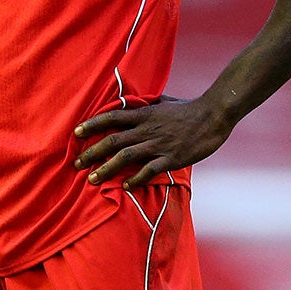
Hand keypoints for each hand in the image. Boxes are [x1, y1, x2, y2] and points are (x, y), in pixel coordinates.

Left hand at [73, 97, 230, 187]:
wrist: (214, 114)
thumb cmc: (190, 108)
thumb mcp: (165, 102)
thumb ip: (148, 105)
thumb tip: (135, 102)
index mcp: (144, 114)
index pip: (112, 117)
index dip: (92, 124)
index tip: (76, 133)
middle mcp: (147, 129)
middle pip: (112, 140)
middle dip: (92, 153)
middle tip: (76, 164)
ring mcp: (158, 144)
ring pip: (125, 156)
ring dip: (106, 168)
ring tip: (92, 179)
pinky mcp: (171, 157)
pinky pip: (149, 170)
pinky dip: (135, 179)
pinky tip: (125, 187)